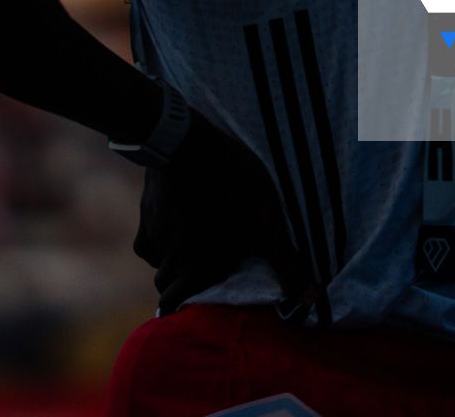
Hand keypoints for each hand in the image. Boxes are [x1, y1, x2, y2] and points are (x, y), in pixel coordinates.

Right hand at [132, 109, 319, 313]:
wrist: (188, 147)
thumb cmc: (232, 186)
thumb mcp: (265, 223)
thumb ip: (283, 261)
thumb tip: (309, 298)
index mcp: (200, 268)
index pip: (175, 304)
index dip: (181, 309)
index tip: (190, 309)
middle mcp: (173, 258)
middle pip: (165, 287)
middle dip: (179, 289)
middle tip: (196, 282)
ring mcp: (157, 235)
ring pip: (156, 264)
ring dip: (168, 268)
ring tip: (186, 260)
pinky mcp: (148, 213)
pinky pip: (145, 243)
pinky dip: (155, 245)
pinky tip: (169, 235)